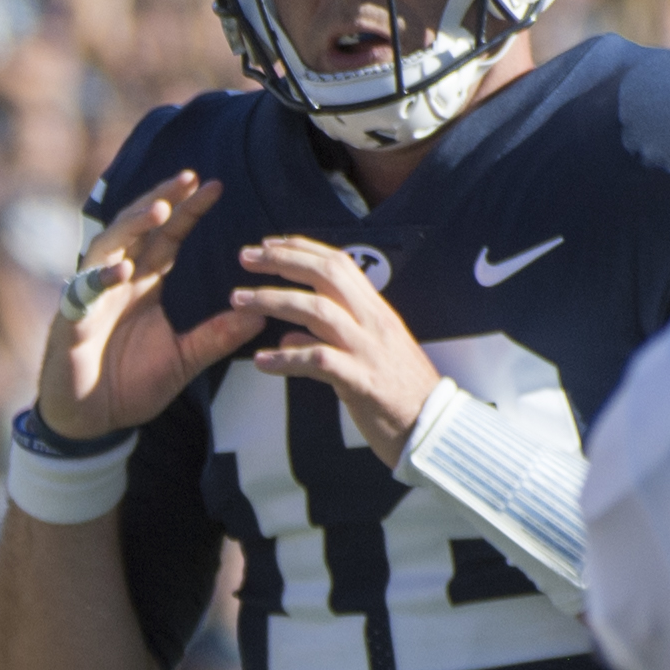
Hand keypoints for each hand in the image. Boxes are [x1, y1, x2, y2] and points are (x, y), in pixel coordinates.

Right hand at [35, 172, 266, 440]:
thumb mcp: (183, 359)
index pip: (167, 237)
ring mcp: (92, 298)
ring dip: (130, 226)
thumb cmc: (131, 388)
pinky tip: (123, 269)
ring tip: (158, 210)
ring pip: (108, 247)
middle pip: (136, 228)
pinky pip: (83, 292)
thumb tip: (261, 315)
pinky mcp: (72, 322)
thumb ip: (216, 337)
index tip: (215, 187)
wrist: (92, 423)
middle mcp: (117, 282)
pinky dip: (100, 279)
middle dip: (160, 199)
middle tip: (188, 177)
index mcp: (144, 285)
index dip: (188, 211)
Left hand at [231, 234, 441, 470]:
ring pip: (317, 311)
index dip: (302, 249)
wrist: (431, 426)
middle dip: (283, 261)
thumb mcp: (365, 355)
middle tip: (245, 256)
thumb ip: (328, 339)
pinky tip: (261, 360)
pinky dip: (286, 358)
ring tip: (238, 300)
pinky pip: (318, 361)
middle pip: (327, 275)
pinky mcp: (360, 380)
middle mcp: (373, 322)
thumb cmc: (397, 392)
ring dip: (273, 301)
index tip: (269, 243)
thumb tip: (289, 334)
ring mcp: (367, 349)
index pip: (339, 264)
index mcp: (375, 311)